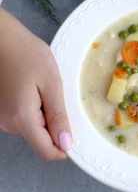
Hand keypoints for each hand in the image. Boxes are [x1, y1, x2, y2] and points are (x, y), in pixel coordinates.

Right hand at [0, 7, 71, 160]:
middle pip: (42, 140)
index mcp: (21, 120)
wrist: (2, 39)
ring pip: (34, 129)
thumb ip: (58, 117)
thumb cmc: (27, 54)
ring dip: (46, 115)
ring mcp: (3, 118)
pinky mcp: (3, 110)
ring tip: (45, 90)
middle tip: (57, 96)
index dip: (65, 147)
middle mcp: (8, 124)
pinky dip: (37, 109)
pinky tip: (36, 89)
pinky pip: (25, 119)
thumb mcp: (51, 84)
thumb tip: (66, 145)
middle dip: (56, 125)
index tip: (77, 130)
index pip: (47, 152)